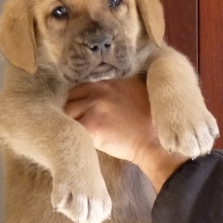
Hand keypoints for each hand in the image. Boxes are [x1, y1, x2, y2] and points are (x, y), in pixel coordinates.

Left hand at [65, 77, 187, 191]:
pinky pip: (70, 129)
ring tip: (73, 134)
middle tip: (72, 125)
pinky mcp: (92, 125)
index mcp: (109, 81)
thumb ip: (117, 87)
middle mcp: (100, 89)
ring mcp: (95, 106)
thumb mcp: (136, 92)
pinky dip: (70, 135)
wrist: (156, 142)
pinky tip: (74, 142)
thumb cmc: (149, 122)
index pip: (80, 86)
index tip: (77, 111)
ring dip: (68, 124)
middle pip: (70, 97)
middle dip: (69, 110)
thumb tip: (103, 91)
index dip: (77, 100)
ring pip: (66, 113)